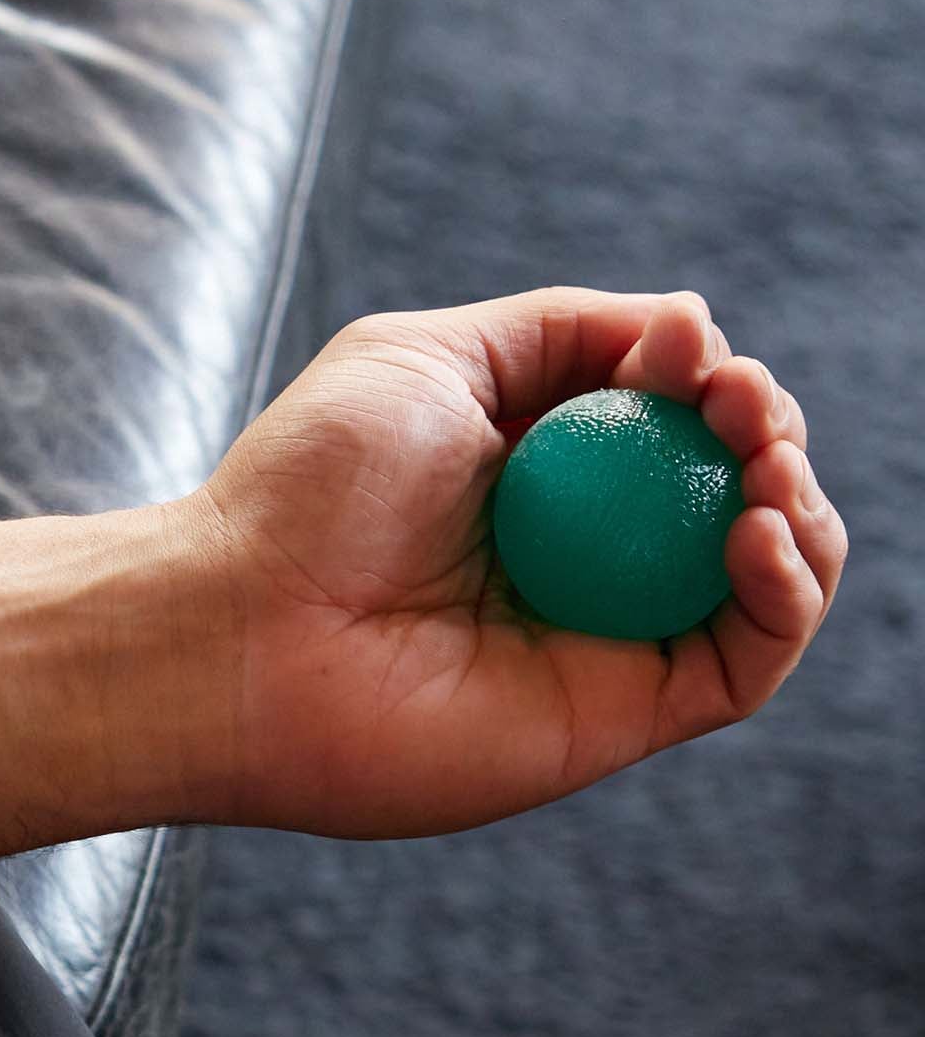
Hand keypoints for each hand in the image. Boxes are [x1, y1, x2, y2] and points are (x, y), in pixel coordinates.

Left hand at [177, 288, 846, 839]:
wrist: (236, 630)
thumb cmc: (306, 491)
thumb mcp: (429, 356)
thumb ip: (560, 329)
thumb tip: (685, 322)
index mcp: (537, 471)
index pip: (674, 417)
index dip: (707, 376)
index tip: (685, 351)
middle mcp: (580, 555)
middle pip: (734, 488)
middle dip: (765, 427)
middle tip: (736, 402)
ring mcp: (604, 637)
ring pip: (769, 575)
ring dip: (801, 502)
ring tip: (762, 460)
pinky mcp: (618, 714)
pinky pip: (750, 661)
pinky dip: (789, 593)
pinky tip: (757, 530)